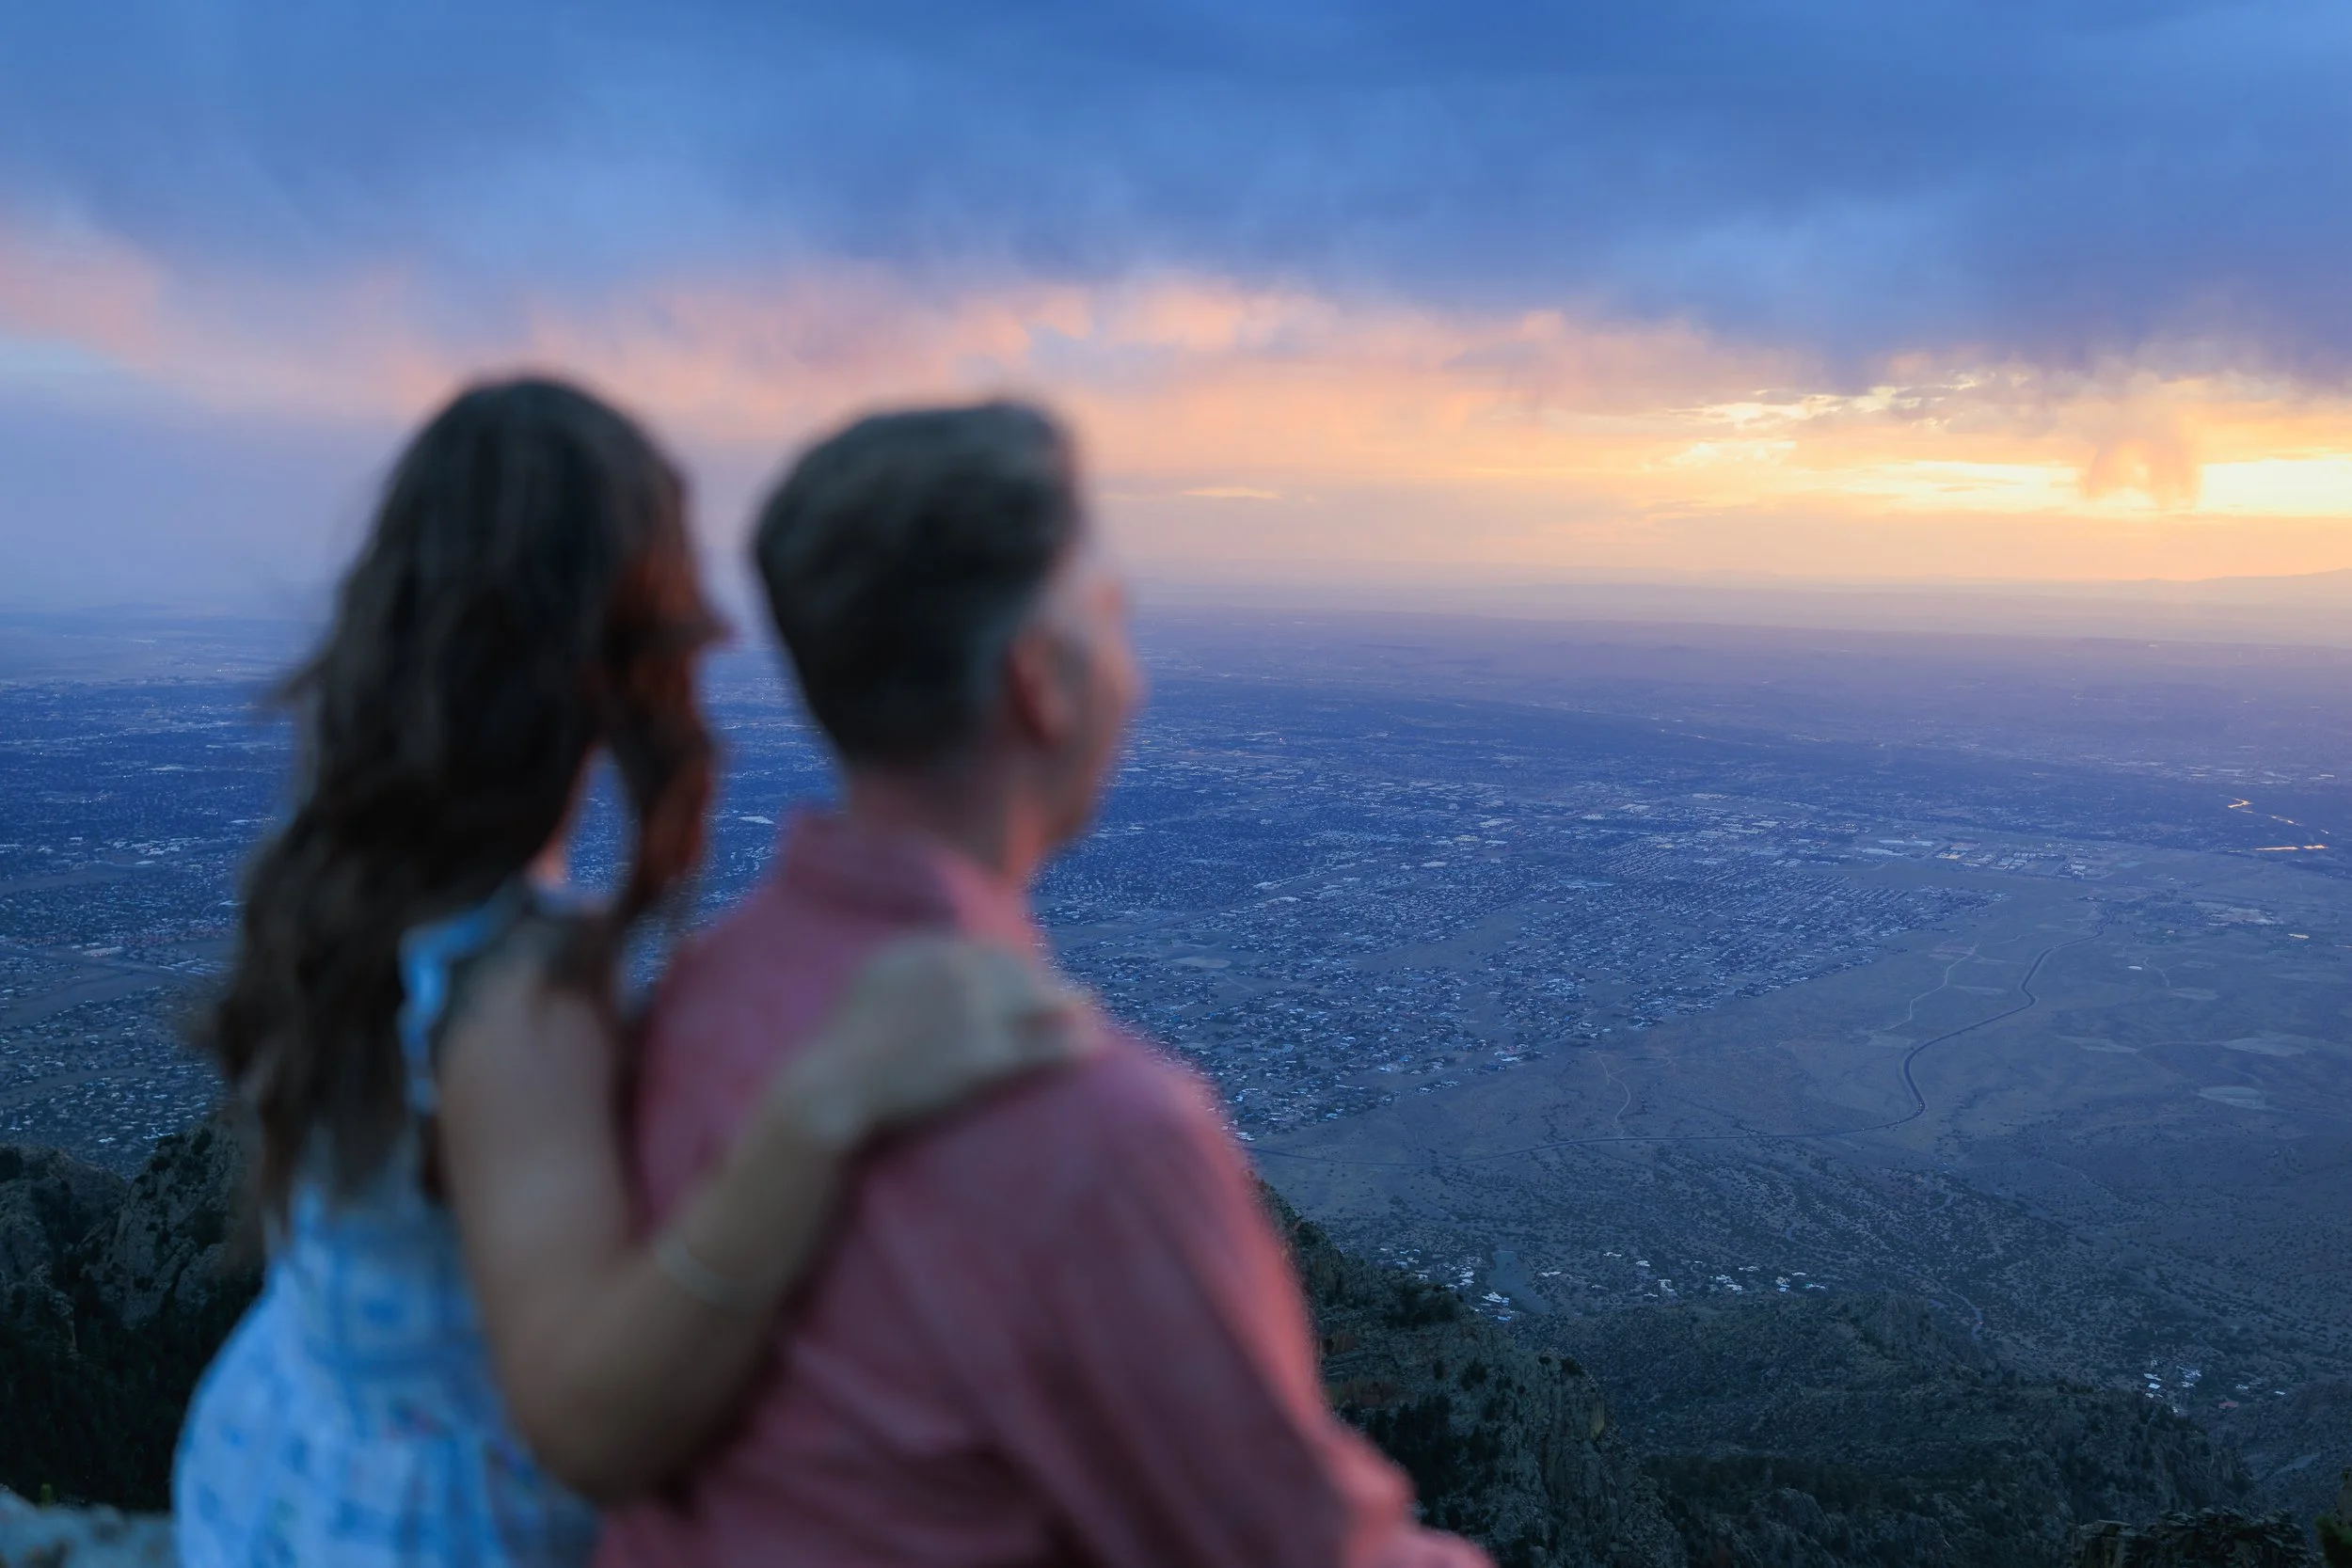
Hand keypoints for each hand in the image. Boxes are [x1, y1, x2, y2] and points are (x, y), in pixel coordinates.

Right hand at [775, 936, 1096, 1149]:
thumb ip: (910, 956)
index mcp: (928, 949)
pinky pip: (1043, 1047)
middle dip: (1047, 984)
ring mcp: (972, 1014)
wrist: (831, 1088)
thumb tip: (938, 945)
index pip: (991, 951)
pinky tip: (1094, 1047)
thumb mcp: (873, 978)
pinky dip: (1074, 1046)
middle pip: (1021, 972)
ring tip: (1091, 1011)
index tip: (1033, 977)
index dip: (1017, 967)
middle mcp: (954, 973)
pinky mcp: (983, 1059)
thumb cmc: (845, 1045)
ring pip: (1040, 1003)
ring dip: (1072, 1006)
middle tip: (1072, 996)